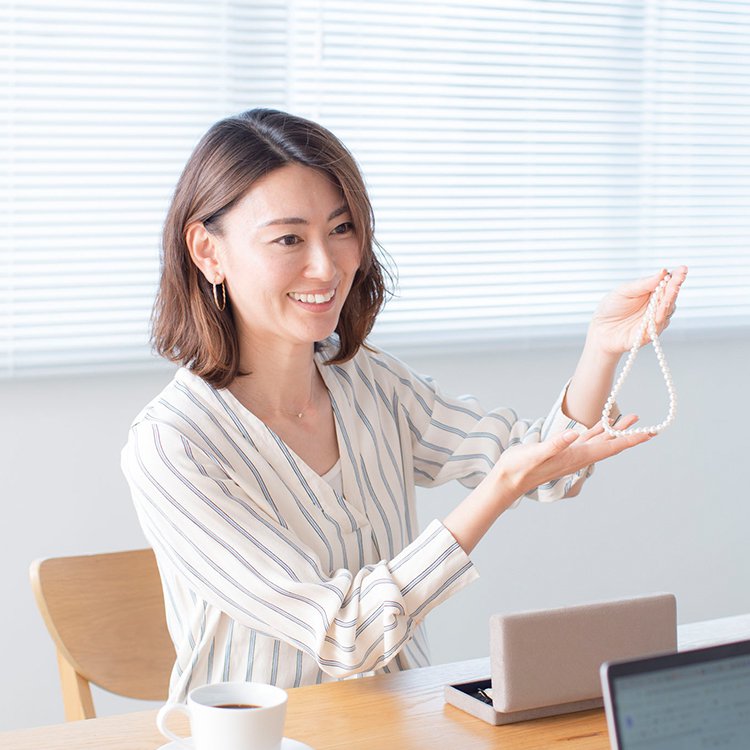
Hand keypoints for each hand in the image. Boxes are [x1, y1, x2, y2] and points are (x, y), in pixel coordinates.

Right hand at [492, 415, 649, 501]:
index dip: (630, 440)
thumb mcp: (535, 453)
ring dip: (616, 430)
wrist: (508, 480)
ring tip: (631, 418)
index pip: (610, 447)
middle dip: (629, 434)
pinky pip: (587, 439)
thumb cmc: (519, 467)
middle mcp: (578, 456)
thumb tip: (574, 433)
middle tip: (648, 424)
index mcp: (576, 456)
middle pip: (610, 444)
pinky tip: (604, 424)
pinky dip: (598, 430)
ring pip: (601, 440)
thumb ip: (554, 444)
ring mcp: (571, 454)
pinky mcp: (563, 450)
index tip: (649, 434)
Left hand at [588, 266, 687, 354]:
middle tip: (679, 278)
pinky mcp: (650, 334)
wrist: (600, 328)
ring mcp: (654, 320)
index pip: (668, 283)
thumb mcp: (625, 291)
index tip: (683, 269)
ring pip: (667, 310)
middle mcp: (656, 306)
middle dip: (675, 286)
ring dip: (670, 300)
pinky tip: (660, 310)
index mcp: (651, 292)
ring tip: (672, 290)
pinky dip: (660, 318)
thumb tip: (663, 271)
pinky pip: (658, 326)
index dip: (677, 276)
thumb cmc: (611, 307)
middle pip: (671, 296)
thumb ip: (643, 284)